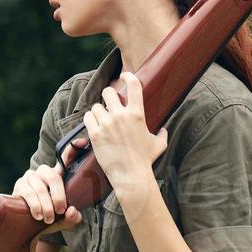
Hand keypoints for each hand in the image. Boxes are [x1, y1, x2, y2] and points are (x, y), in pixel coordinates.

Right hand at [14, 135, 89, 237]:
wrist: (27, 228)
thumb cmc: (49, 219)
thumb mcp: (64, 220)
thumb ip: (73, 218)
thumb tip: (71, 210)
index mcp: (57, 176)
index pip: (66, 158)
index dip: (74, 149)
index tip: (83, 141)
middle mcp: (43, 172)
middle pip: (54, 177)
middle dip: (58, 196)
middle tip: (61, 210)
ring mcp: (30, 177)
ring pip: (40, 189)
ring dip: (46, 205)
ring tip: (48, 219)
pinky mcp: (19, 185)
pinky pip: (28, 193)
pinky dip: (35, 205)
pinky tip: (37, 215)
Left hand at [84, 71, 167, 214]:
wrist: (131, 175)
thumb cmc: (145, 161)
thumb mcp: (159, 145)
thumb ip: (162, 134)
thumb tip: (163, 130)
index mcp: (137, 114)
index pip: (133, 85)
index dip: (128, 76)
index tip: (124, 75)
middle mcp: (121, 116)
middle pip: (108, 92)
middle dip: (108, 96)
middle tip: (108, 103)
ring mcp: (107, 124)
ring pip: (96, 106)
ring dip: (98, 111)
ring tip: (101, 119)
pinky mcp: (95, 134)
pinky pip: (87, 117)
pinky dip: (90, 120)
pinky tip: (93, 125)